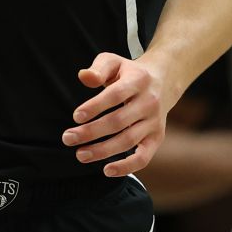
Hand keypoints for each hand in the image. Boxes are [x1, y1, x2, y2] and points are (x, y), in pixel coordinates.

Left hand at [61, 52, 172, 176]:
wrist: (163, 81)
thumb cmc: (129, 72)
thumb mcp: (114, 61)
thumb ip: (98, 68)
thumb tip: (83, 77)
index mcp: (138, 81)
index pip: (115, 95)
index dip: (95, 107)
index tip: (75, 117)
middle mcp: (149, 102)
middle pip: (119, 121)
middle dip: (91, 132)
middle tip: (68, 138)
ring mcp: (155, 122)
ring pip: (128, 140)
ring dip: (103, 151)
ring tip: (80, 154)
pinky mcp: (157, 138)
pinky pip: (144, 157)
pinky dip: (127, 167)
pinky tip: (107, 170)